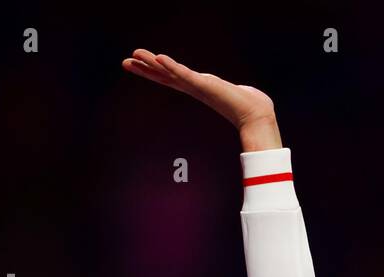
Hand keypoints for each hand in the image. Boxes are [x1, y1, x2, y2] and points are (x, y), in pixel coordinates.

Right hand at [121, 49, 282, 150]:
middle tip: (126, 62)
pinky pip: (184, 74)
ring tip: (135, 56)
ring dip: (152, 64)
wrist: (258, 114)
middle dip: (145, 69)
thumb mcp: (234, 91)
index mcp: (199, 87)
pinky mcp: (204, 85)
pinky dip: (172, 66)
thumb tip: (240, 93)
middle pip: (165, 76)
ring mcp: (198, 86)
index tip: (139, 63)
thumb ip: (230, 90)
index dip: (155, 71)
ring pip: (170, 73)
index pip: (172, 77)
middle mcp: (195, 87)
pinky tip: (160, 59)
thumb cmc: (250, 105)